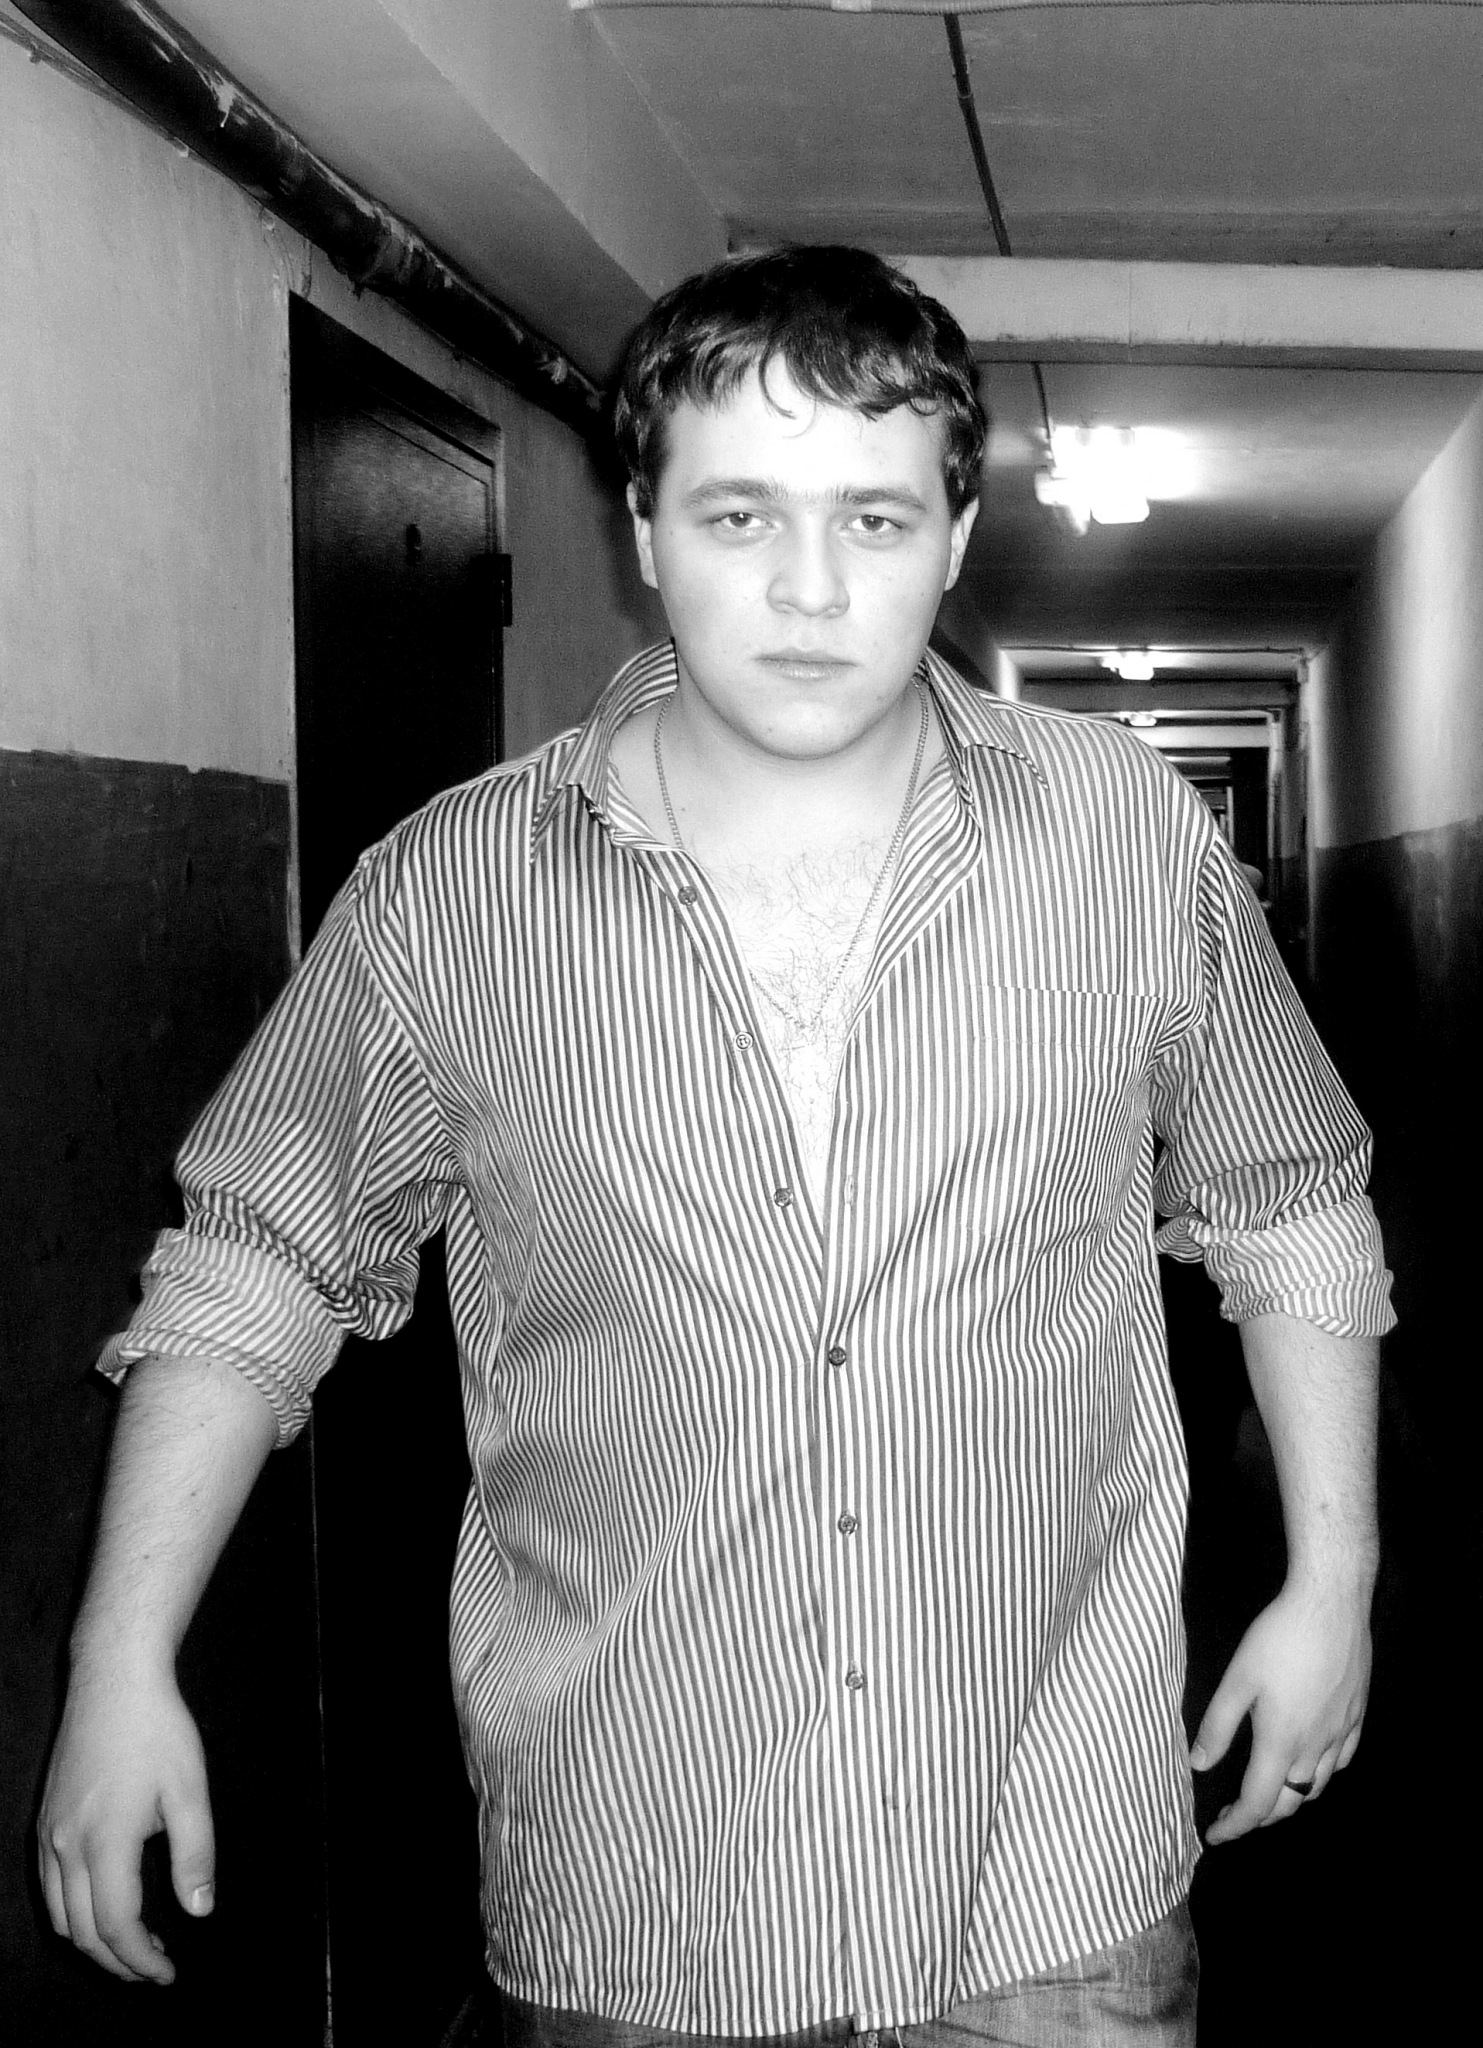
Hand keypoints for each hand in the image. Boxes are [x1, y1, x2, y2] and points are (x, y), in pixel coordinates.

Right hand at [37, 1660, 215, 1982]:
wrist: (113, 1682)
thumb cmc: (158, 1731)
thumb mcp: (191, 1790)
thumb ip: (196, 1855)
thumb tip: (200, 1911)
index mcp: (105, 1843)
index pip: (116, 1926)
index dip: (141, 1960)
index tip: (167, 1975)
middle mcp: (66, 1846)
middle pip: (82, 1932)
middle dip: (118, 1961)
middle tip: (154, 1970)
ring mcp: (49, 1834)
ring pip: (59, 1915)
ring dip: (92, 1942)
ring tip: (133, 1945)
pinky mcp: (44, 1821)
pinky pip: (50, 1888)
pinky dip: (73, 1914)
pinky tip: (104, 1904)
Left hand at [1190, 1578, 1369, 1844]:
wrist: (1331, 1604)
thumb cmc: (1279, 1637)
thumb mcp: (1237, 1679)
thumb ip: (1217, 1727)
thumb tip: (1198, 1765)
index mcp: (1281, 1742)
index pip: (1258, 1804)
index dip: (1235, 1827)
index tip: (1214, 1837)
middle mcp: (1316, 1747)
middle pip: (1290, 1802)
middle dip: (1261, 1818)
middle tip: (1235, 1817)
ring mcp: (1342, 1733)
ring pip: (1317, 1785)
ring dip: (1290, 1798)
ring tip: (1268, 1793)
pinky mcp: (1357, 1715)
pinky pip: (1341, 1761)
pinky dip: (1321, 1774)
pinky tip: (1311, 1763)